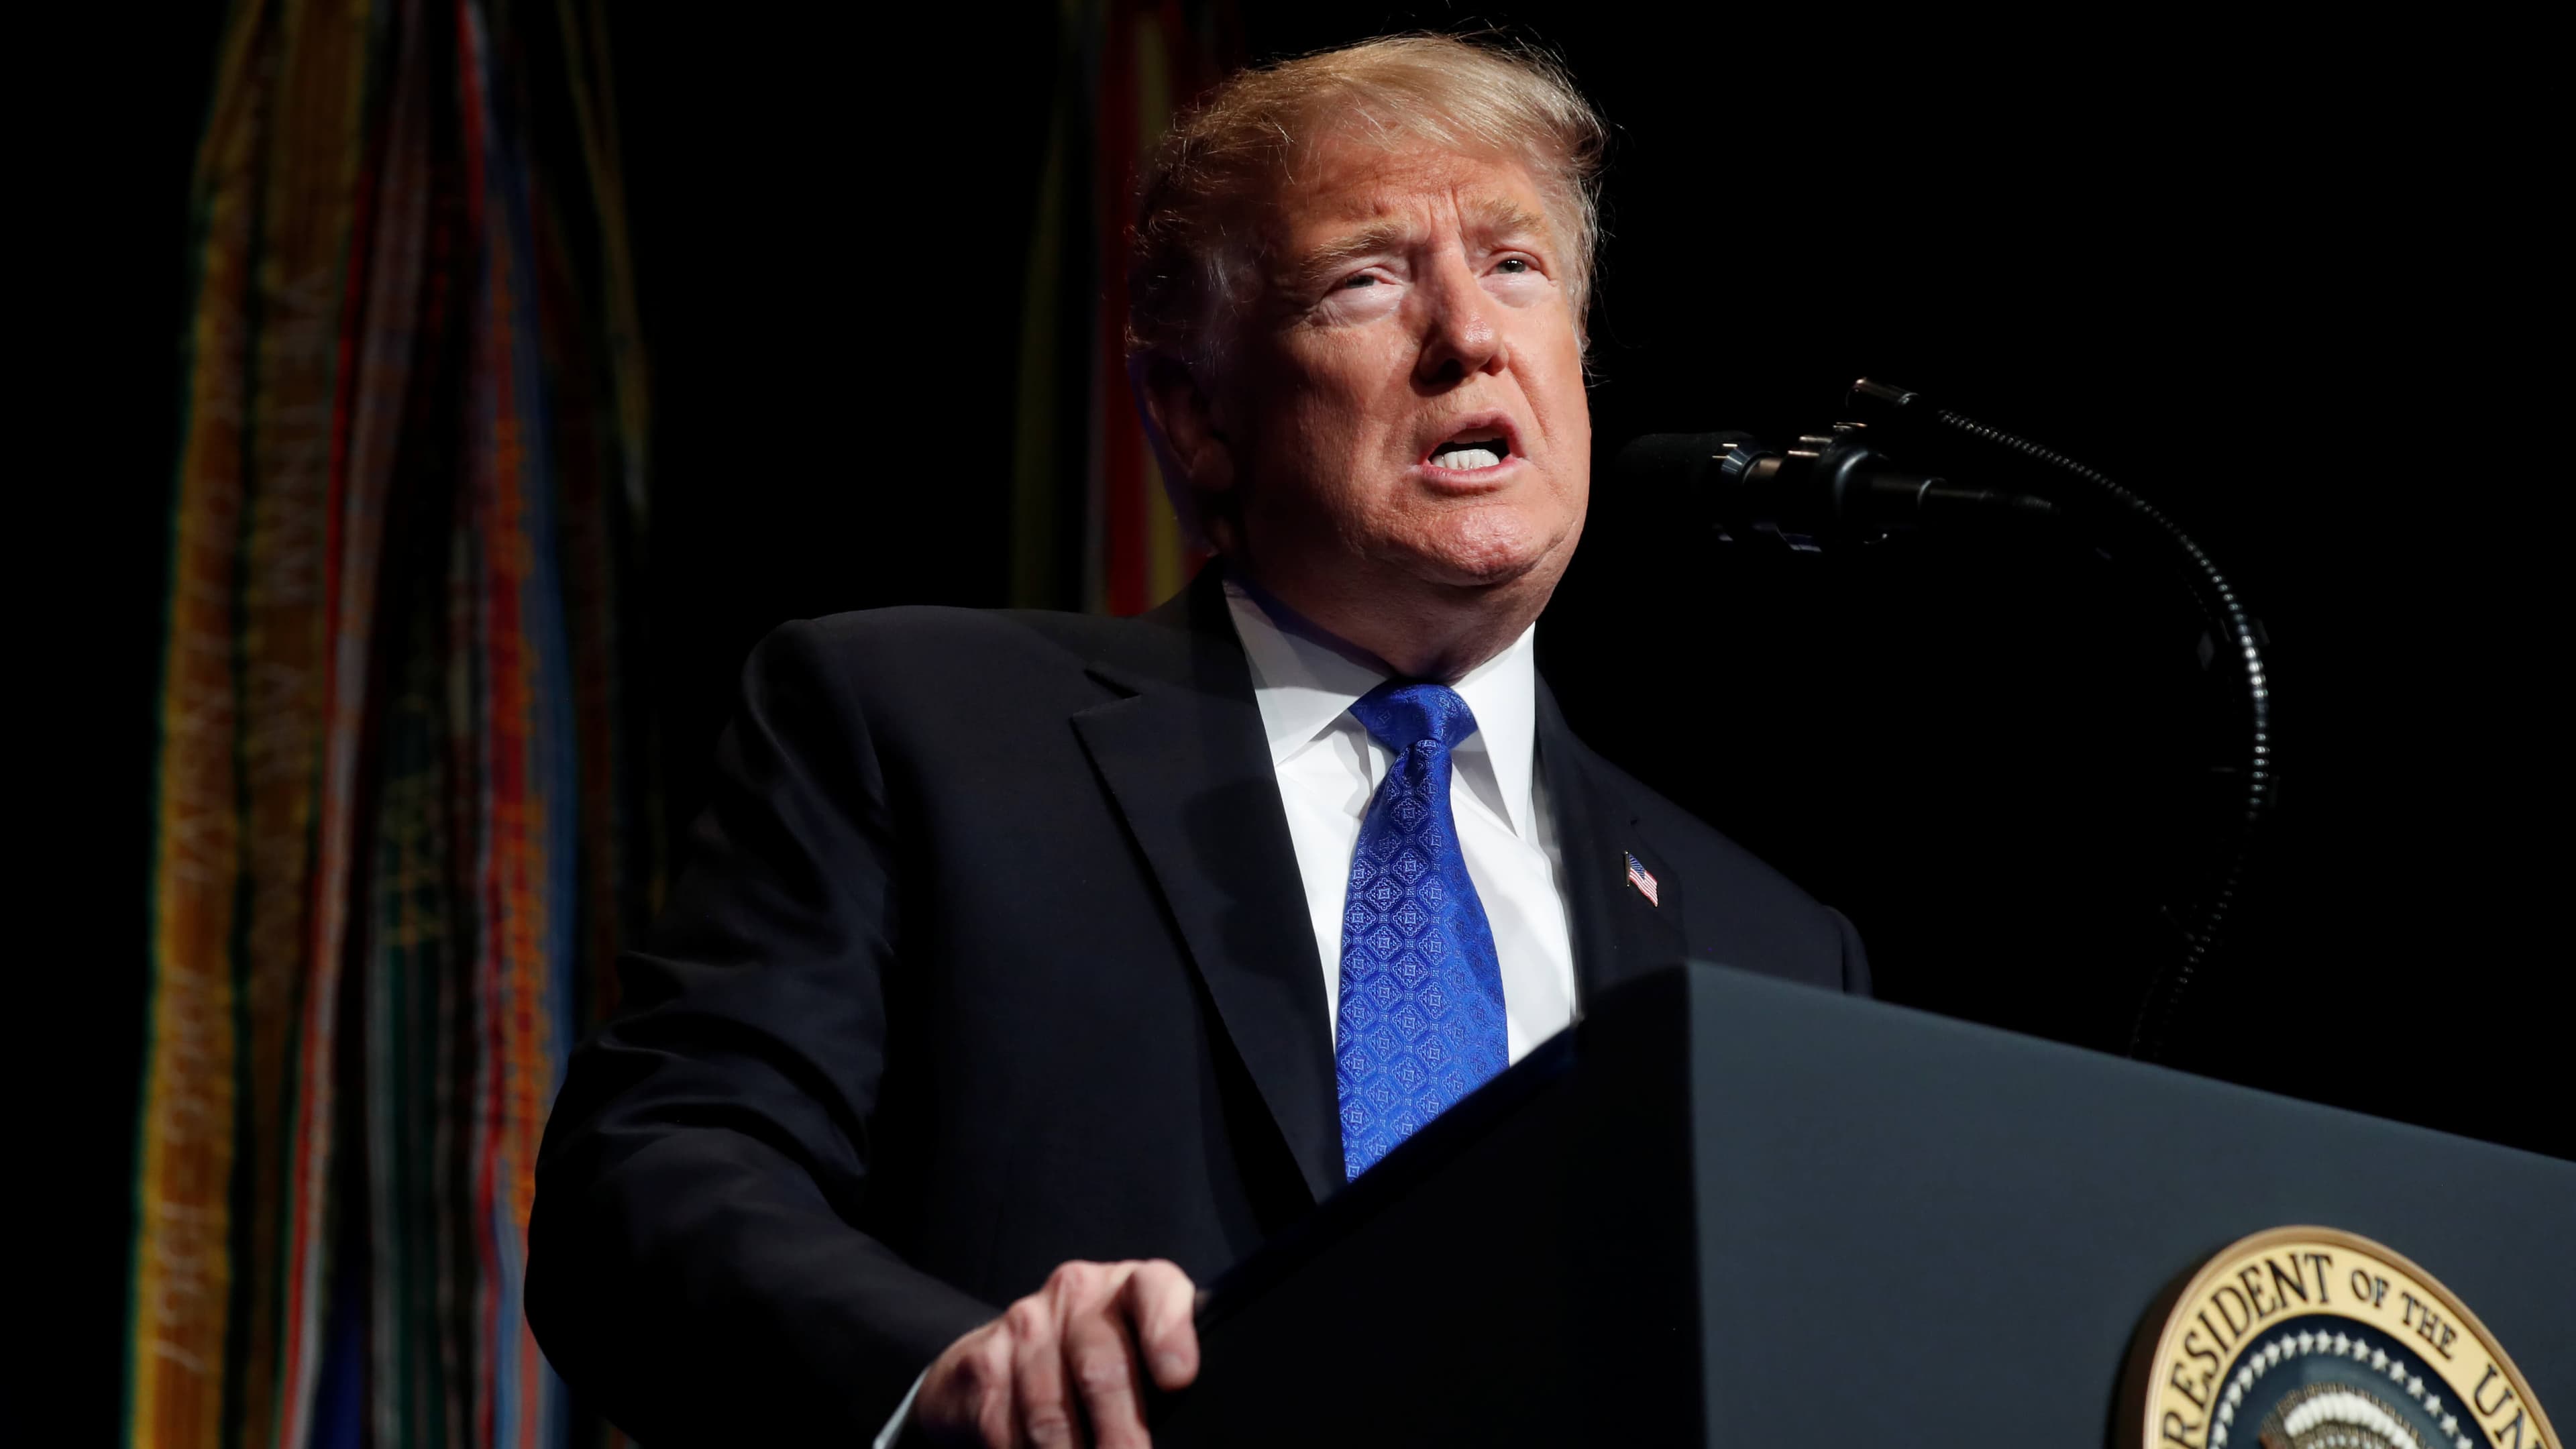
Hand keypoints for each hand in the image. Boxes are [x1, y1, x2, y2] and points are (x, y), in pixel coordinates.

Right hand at [913, 1258, 1198, 1447]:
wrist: (1012, 1347)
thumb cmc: (1105, 1356)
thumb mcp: (1145, 1350)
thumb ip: (1170, 1377)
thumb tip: (1196, 1429)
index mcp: (1132, 1284)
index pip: (1155, 1291)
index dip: (1167, 1333)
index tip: (1178, 1379)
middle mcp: (1078, 1292)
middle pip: (1100, 1369)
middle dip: (1120, 1435)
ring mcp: (1025, 1324)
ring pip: (1050, 1412)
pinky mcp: (983, 1361)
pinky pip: (1006, 1428)